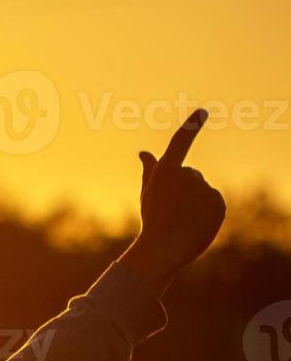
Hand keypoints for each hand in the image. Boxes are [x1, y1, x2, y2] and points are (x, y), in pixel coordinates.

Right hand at [120, 109, 226, 294]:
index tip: (202, 112)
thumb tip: (143, 152)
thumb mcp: (148, 192)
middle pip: (190, 175)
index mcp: (166, 171)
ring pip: (202, 190)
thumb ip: (150, 169)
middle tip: (170, 209)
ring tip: (181, 219)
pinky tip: (195, 223)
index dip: (191, 125)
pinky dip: (206, 212)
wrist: (165, 248)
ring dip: (194, 202)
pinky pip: (214, 202)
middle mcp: (187, 175)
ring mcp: (204, 188)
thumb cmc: (152, 220)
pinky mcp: (218, 202)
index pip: (181, 142)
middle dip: (182, 189)